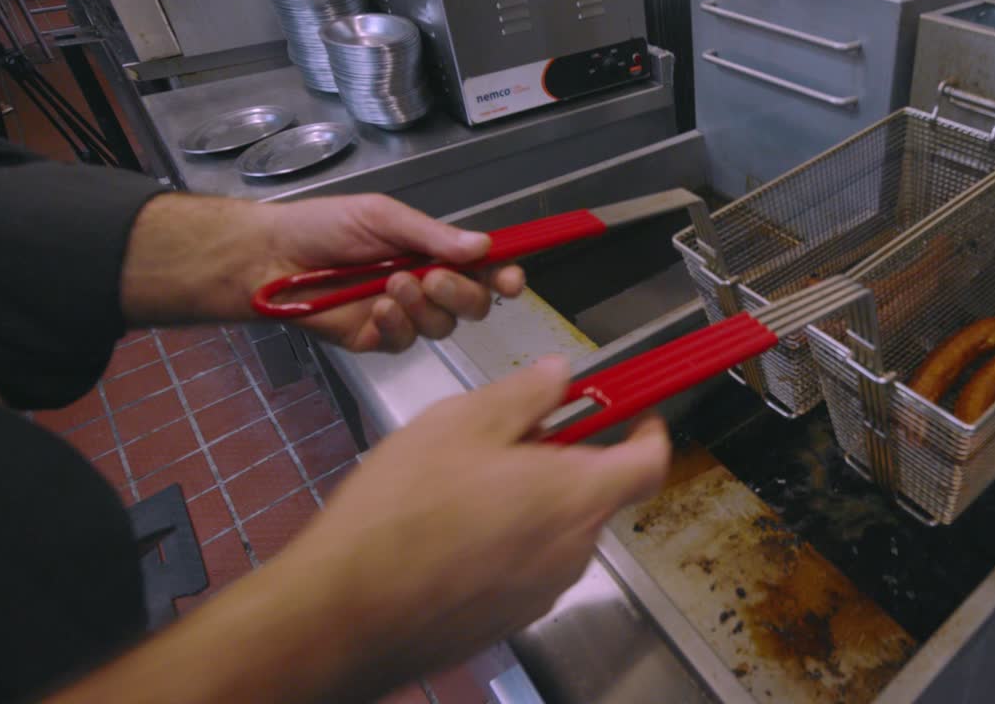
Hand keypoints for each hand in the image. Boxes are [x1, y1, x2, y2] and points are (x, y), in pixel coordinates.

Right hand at [47, 357, 670, 703]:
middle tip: (507, 436)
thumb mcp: (460, 422)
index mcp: (574, 493)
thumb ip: (523, 394)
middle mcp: (572, 549)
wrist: (345, 608)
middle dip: (563, 459)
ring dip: (528, 500)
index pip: (649, 462)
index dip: (648, 430)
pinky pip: (524, 564)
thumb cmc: (400, 512)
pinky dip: (503, 539)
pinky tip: (446, 528)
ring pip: (555, 528)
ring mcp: (542, 591)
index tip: (632, 409)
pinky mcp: (509, 618)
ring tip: (460, 483)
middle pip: (594, 493)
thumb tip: (559, 376)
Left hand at [258, 194, 525, 351]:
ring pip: (441, 326)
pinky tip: (375, 308)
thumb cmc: (324, 227)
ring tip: (389, 285)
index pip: (482, 268)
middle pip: (473, 304)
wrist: (272, 257)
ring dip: (422, 307)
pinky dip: (395, 325)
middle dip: (461, 293)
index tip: (511, 280)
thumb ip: (432, 235)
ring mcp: (404, 316)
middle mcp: (426, 286)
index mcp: (433, 252)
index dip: (503, 276)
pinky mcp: (378, 340)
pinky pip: (405, 341)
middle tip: (432, 278)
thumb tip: (483, 247)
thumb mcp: (382, 217)